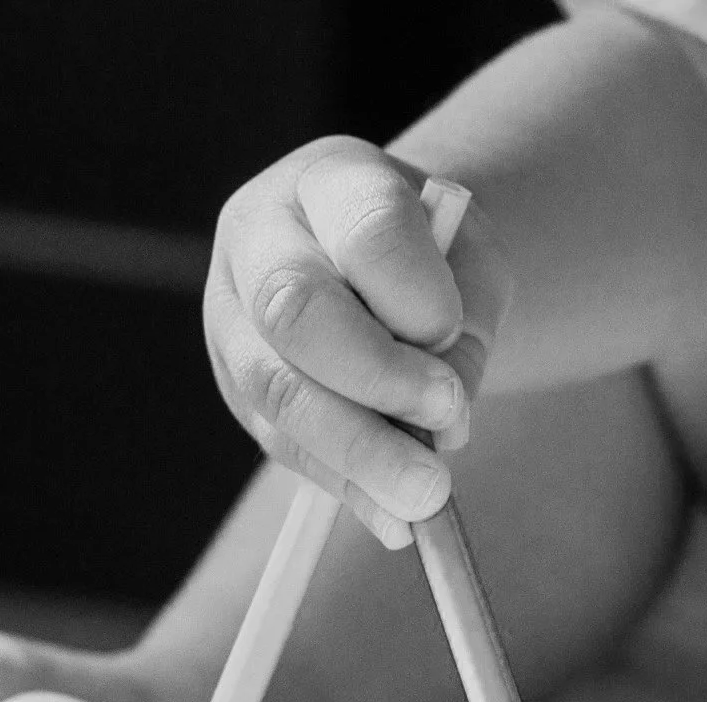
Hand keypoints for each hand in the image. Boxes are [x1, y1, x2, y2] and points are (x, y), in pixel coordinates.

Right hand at [204, 136, 510, 546]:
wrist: (384, 262)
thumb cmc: (435, 257)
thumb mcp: (472, 272)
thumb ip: (461, 335)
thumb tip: (438, 428)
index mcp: (331, 179)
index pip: (367, 229)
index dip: (414, 295)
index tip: (454, 337)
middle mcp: (261, 236)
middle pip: (294, 308)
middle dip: (375, 382)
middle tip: (445, 432)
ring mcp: (233, 313)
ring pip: (276, 388)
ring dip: (357, 453)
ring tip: (425, 500)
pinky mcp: (237, 384)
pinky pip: (282, 442)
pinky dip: (345, 486)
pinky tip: (394, 518)